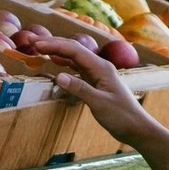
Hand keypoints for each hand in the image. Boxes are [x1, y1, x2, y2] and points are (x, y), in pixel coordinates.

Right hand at [36, 36, 168, 169]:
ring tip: (39, 48)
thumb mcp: (99, 103)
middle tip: (32, 42)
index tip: (36, 44)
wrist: (136, 128)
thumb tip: (58, 76)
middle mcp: (99, 67)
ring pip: (75, 58)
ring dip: (57, 52)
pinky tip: (55, 63)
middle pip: (74, 50)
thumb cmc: (121, 116)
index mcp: (101, 67)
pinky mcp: (96, 83)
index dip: (55, 45)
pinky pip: (77, 69)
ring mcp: (98, 74)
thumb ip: (80, 89)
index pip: (75, 50)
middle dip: (53, 44)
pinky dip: (65, 64)